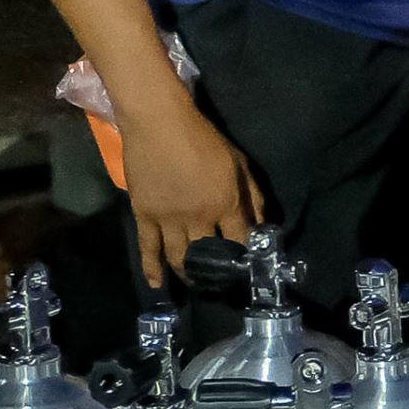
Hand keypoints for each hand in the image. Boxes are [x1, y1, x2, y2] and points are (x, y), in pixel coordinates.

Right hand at [119, 101, 262, 290]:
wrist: (159, 124)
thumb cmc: (203, 140)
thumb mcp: (239, 164)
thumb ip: (254, 196)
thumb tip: (264, 225)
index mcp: (225, 204)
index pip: (240, 240)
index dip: (246, 257)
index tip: (248, 268)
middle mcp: (198, 217)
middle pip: (209, 256)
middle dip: (216, 272)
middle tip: (219, 282)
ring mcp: (168, 219)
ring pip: (179, 257)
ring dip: (187, 274)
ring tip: (194, 283)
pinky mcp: (143, 215)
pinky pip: (147, 247)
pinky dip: (151, 268)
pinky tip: (156, 285)